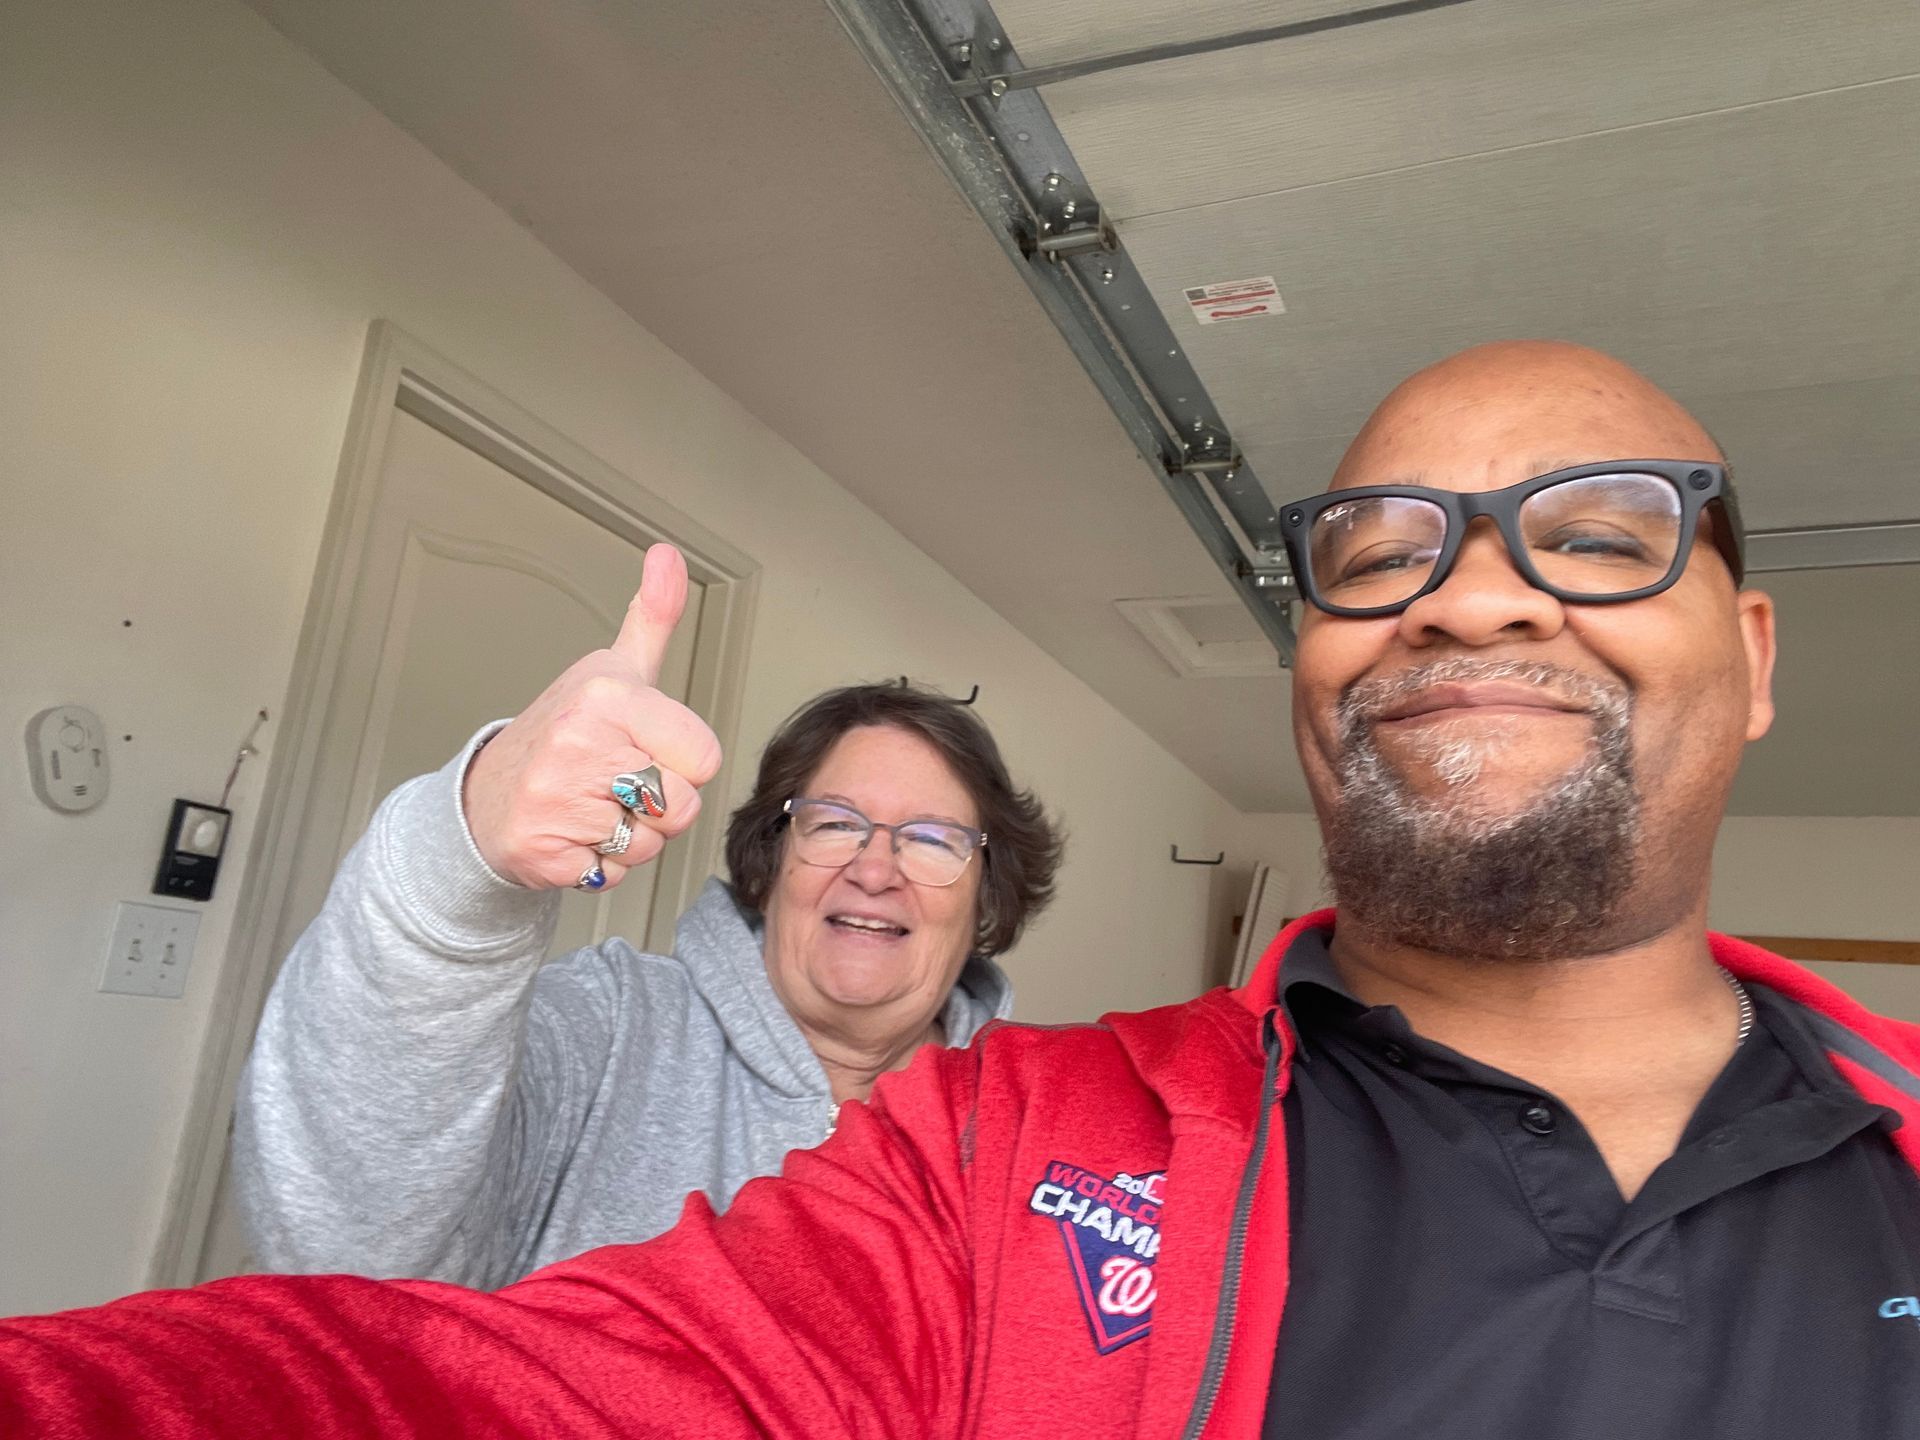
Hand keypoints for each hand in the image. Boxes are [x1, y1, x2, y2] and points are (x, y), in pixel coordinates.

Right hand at [461, 544, 723, 889]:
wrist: (485, 795)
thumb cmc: (567, 732)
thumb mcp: (615, 669)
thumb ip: (652, 616)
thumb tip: (668, 554)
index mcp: (608, 695)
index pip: (703, 756)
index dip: (683, 763)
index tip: (646, 748)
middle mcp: (579, 743)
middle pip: (680, 807)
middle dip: (659, 807)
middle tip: (617, 785)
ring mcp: (555, 799)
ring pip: (648, 846)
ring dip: (630, 839)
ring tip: (593, 808)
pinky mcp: (541, 851)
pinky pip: (610, 876)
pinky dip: (597, 867)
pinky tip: (572, 836)